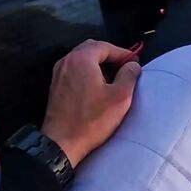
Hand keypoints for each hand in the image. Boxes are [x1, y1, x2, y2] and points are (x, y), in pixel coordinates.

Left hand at [41, 40, 140, 166]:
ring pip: (82, 58)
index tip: (135, 64)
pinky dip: (88, 71)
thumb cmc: (92, 119)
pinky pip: (75, 68)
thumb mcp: (120, 97)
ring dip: (99, 63)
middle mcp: (67, 61)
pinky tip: (97, 86)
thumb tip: (132, 65)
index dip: (123, 53)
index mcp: (82, 59)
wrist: (60, 143)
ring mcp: (58, 72)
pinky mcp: (55, 85)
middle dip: (110, 55)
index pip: (106, 46)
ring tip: (113, 77)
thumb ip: (129, 75)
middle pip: (92, 48)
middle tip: (124, 68)